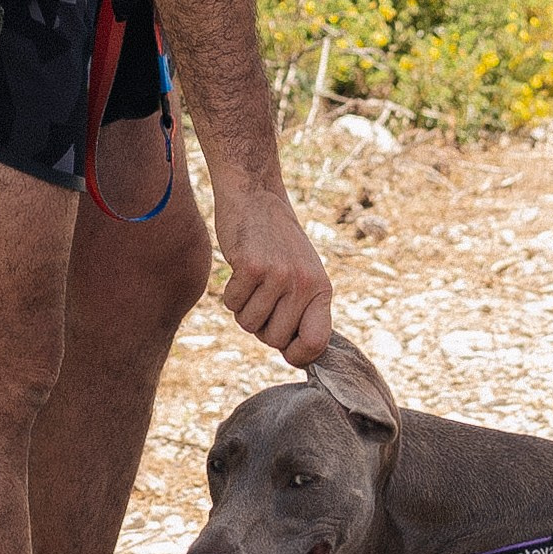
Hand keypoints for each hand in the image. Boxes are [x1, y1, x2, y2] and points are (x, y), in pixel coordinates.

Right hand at [212, 183, 332, 362]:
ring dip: (244, 310)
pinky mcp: (251, 266)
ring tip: (252, 283)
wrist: (256, 197)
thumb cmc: (277, 244)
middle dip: (263, 328)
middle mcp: (304, 284)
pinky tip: (239, 270)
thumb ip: (303, 310)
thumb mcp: (304, 274)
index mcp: (322, 290)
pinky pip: (232, 304)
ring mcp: (278, 275)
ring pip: (250, 325)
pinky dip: (230, 293)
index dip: (298, 355)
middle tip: (262, 300)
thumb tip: (293, 356)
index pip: (317, 343)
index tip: (286, 348)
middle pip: (275, 340)